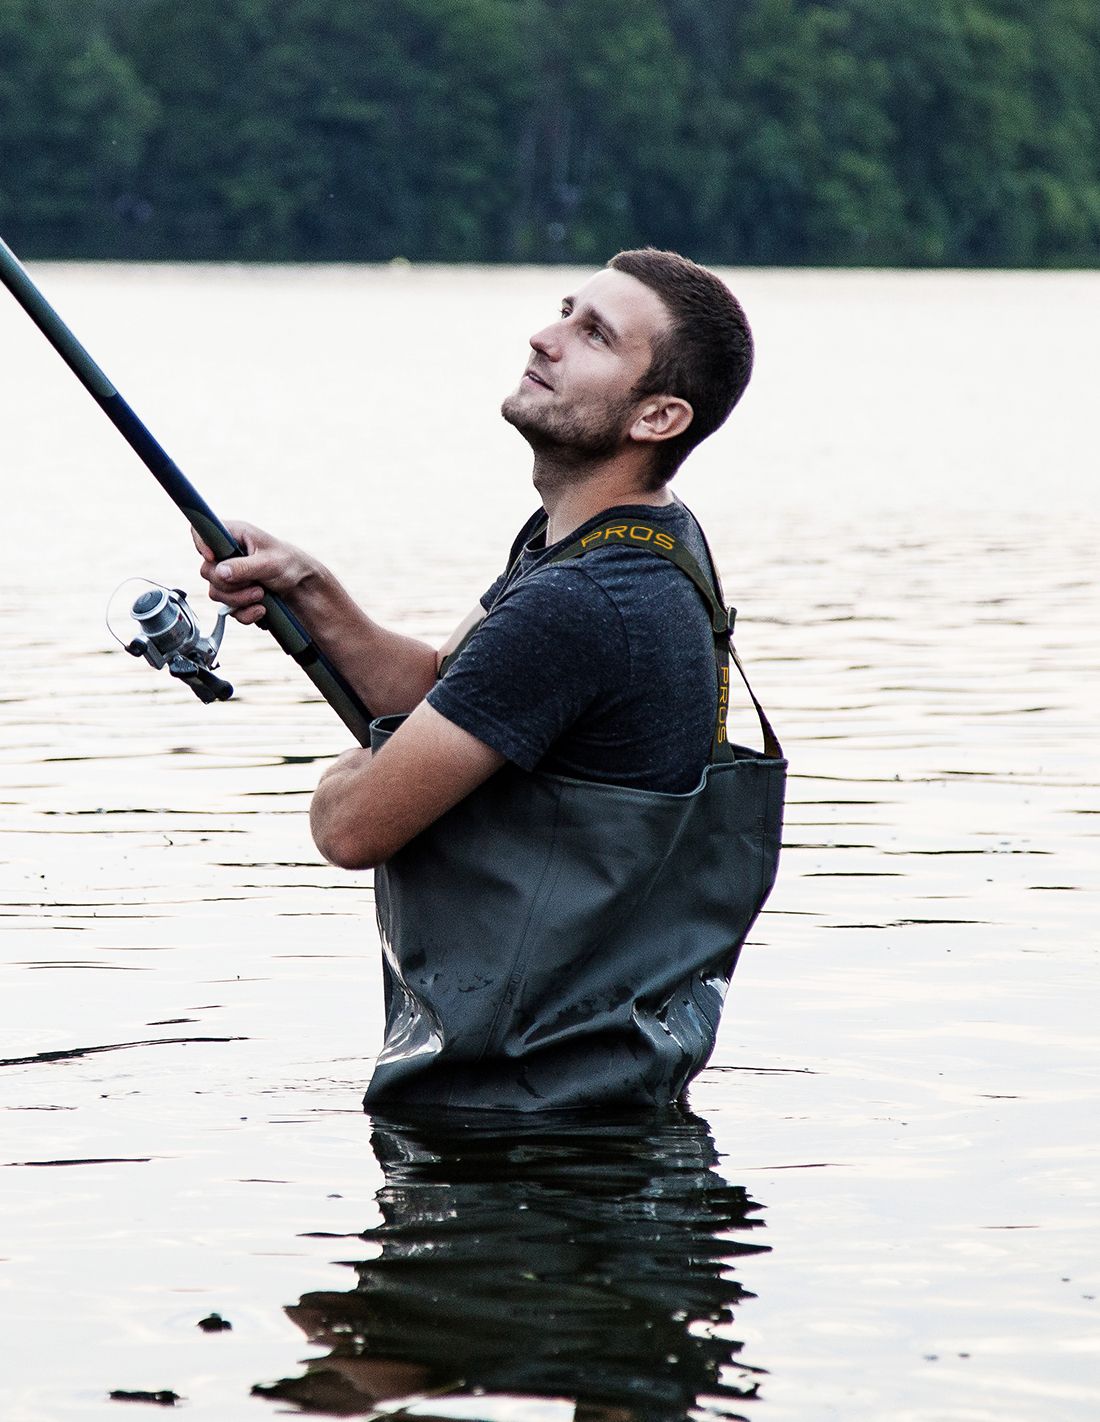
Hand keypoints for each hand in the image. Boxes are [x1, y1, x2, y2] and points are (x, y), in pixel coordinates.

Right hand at [192, 521, 318, 625]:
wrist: (303, 590)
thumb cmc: (290, 565)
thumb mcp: (269, 563)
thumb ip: (244, 567)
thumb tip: (220, 572)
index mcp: (234, 535)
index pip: (200, 531)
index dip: (201, 545)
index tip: (213, 558)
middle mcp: (227, 555)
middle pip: (206, 571)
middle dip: (230, 584)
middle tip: (255, 585)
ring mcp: (229, 577)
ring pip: (216, 593)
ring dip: (240, 599)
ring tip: (262, 595)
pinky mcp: (234, 596)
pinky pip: (227, 609)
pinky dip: (245, 613)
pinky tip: (261, 609)